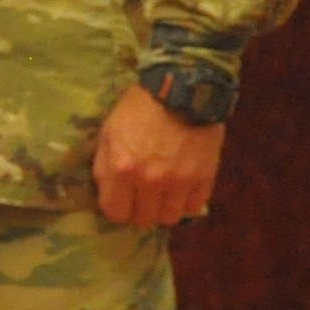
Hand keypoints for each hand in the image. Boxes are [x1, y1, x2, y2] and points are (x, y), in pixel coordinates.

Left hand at [93, 87, 223, 226]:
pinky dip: (186, 201)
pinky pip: (193, 207)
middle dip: (139, 209)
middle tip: (142, 195)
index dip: (117, 207)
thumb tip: (108, 196)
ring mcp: (179, 182)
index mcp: (122, 169)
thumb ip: (105, 168)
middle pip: (143, 219)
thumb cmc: (139, 109)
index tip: (121, 199)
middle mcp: (150, 181)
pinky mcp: (204, 178)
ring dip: (163, 208)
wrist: (180, 89)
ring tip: (162, 193)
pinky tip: (181, 187)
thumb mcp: (108, 133)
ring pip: (169, 219)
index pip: (116, 213)